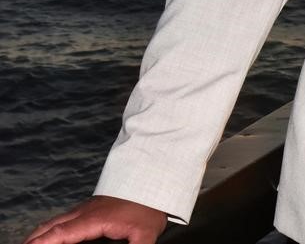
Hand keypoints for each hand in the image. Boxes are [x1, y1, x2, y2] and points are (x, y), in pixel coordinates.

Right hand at [23, 196, 167, 243]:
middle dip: (35, 240)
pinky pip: (62, 218)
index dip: (45, 242)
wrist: (153, 182)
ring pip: (55, 221)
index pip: (62, 233)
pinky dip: (50, 228)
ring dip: (40, 234)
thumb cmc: (150, 208)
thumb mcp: (147, 234)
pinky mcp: (89, 207)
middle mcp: (85, 212)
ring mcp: (85, 208)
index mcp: (95, 219)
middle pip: (52, 226)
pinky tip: (50, 236)